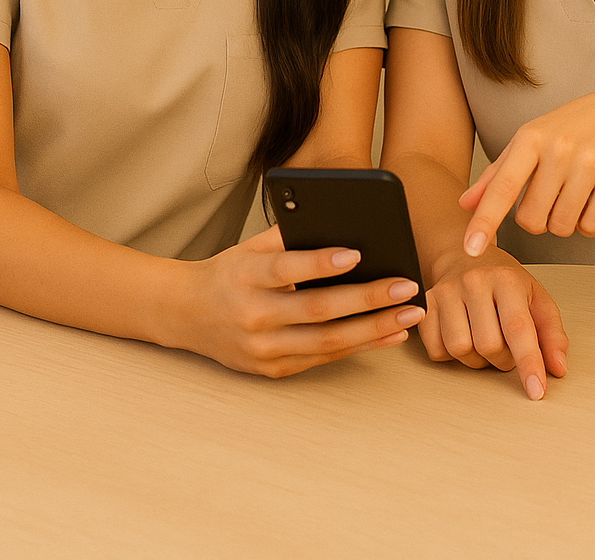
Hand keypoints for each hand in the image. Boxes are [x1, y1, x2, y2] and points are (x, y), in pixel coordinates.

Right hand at [172, 225, 425, 377]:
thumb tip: (343, 223)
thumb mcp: (249, 246)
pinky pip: (323, 359)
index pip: (286, 269)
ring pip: (326, 342)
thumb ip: (289, 235)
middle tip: (405, 287)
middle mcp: (253, 315)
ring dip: (374, 329)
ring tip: (409, 314)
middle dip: (367, 299)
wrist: (186, 314)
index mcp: (245, 275)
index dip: (320, 263)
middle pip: (316, 310)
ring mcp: (262, 349)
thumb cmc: (229, 272)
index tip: (356, 253)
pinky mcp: (272, 370)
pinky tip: (388, 334)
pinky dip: (360, 347)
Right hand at [421, 247, 567, 399]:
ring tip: (483, 340)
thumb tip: (556, 367)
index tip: (536, 390)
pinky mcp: (426, 303)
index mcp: (506, 278)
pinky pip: (437, 349)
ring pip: (460, 350)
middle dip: (502, 358)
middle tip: (505, 345)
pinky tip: (462, 335)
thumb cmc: (502, 281)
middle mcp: (474, 281)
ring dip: (476, 359)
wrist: (464, 255)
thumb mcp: (536, 299)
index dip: (529, 363)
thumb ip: (551, 333)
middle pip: (488, 345)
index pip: (518, 328)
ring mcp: (446, 290)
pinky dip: (451, 355)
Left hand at [460, 89, 594, 255]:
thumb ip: (497, 175)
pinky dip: (590, 223)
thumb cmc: (571, 129)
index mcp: (531, 137)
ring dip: (565, 222)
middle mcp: (559, 148)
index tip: (471, 248)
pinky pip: (593, 227)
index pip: (503, 187)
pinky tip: (594, 199)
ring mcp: (591, 162)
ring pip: (563, 227)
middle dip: (537, 220)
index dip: (485, 221)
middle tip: (550, 197)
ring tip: (574, 193)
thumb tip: (464, 204)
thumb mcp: (530, 140)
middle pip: (533, 220)